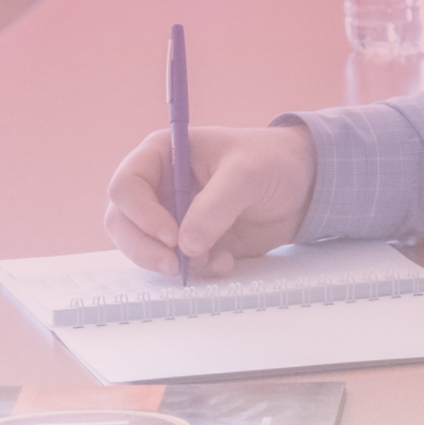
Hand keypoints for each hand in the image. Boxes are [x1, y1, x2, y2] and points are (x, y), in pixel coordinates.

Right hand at [105, 122, 318, 277]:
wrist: (301, 187)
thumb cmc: (271, 163)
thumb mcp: (246, 174)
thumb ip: (215, 206)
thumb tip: (186, 246)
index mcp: (162, 154)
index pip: (126, 186)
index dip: (141, 214)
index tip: (172, 236)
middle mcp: (158, 186)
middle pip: (122, 223)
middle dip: (144, 249)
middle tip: (175, 266)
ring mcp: (169, 216)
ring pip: (142, 249)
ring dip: (171, 263)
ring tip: (214, 260)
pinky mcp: (187, 242)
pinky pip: (173, 264)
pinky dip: (195, 270)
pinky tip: (225, 262)